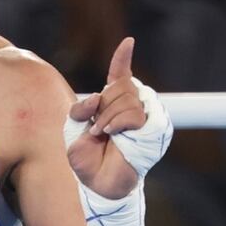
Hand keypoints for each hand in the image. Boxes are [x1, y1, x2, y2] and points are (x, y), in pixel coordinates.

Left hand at [66, 37, 145, 197]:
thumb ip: (82, 107)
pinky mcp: (151, 130)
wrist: (96, 183)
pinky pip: (132, 113)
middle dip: (102, 104)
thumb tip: (99, 96)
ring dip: (106, 117)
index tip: (128, 42)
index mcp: (113, 104)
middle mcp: (132, 108)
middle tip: (95, 129)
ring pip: (126, 97)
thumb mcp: (74, 126)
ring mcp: (144, 118)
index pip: (120, 75)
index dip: (123, 58)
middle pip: (121, 85)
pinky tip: (109, 135)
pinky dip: (115, 122)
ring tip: (100, 135)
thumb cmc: (87, 159)